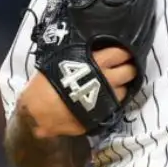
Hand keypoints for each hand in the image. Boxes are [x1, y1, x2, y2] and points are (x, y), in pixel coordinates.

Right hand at [17, 47, 136, 137]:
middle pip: (129, 71)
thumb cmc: (45, 85)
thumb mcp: (60, 63)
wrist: (38, 112)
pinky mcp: (104, 113)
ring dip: (122, 87)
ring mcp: (107, 97)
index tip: (122, 55)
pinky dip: (115, 101)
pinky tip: (108, 99)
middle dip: (128, 69)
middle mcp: (106, 78)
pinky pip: (117, 105)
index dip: (123, 54)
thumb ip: (79, 60)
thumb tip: (89, 55)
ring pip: (125, 89)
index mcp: (95, 62)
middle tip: (123, 69)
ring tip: (114, 86)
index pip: (119, 53)